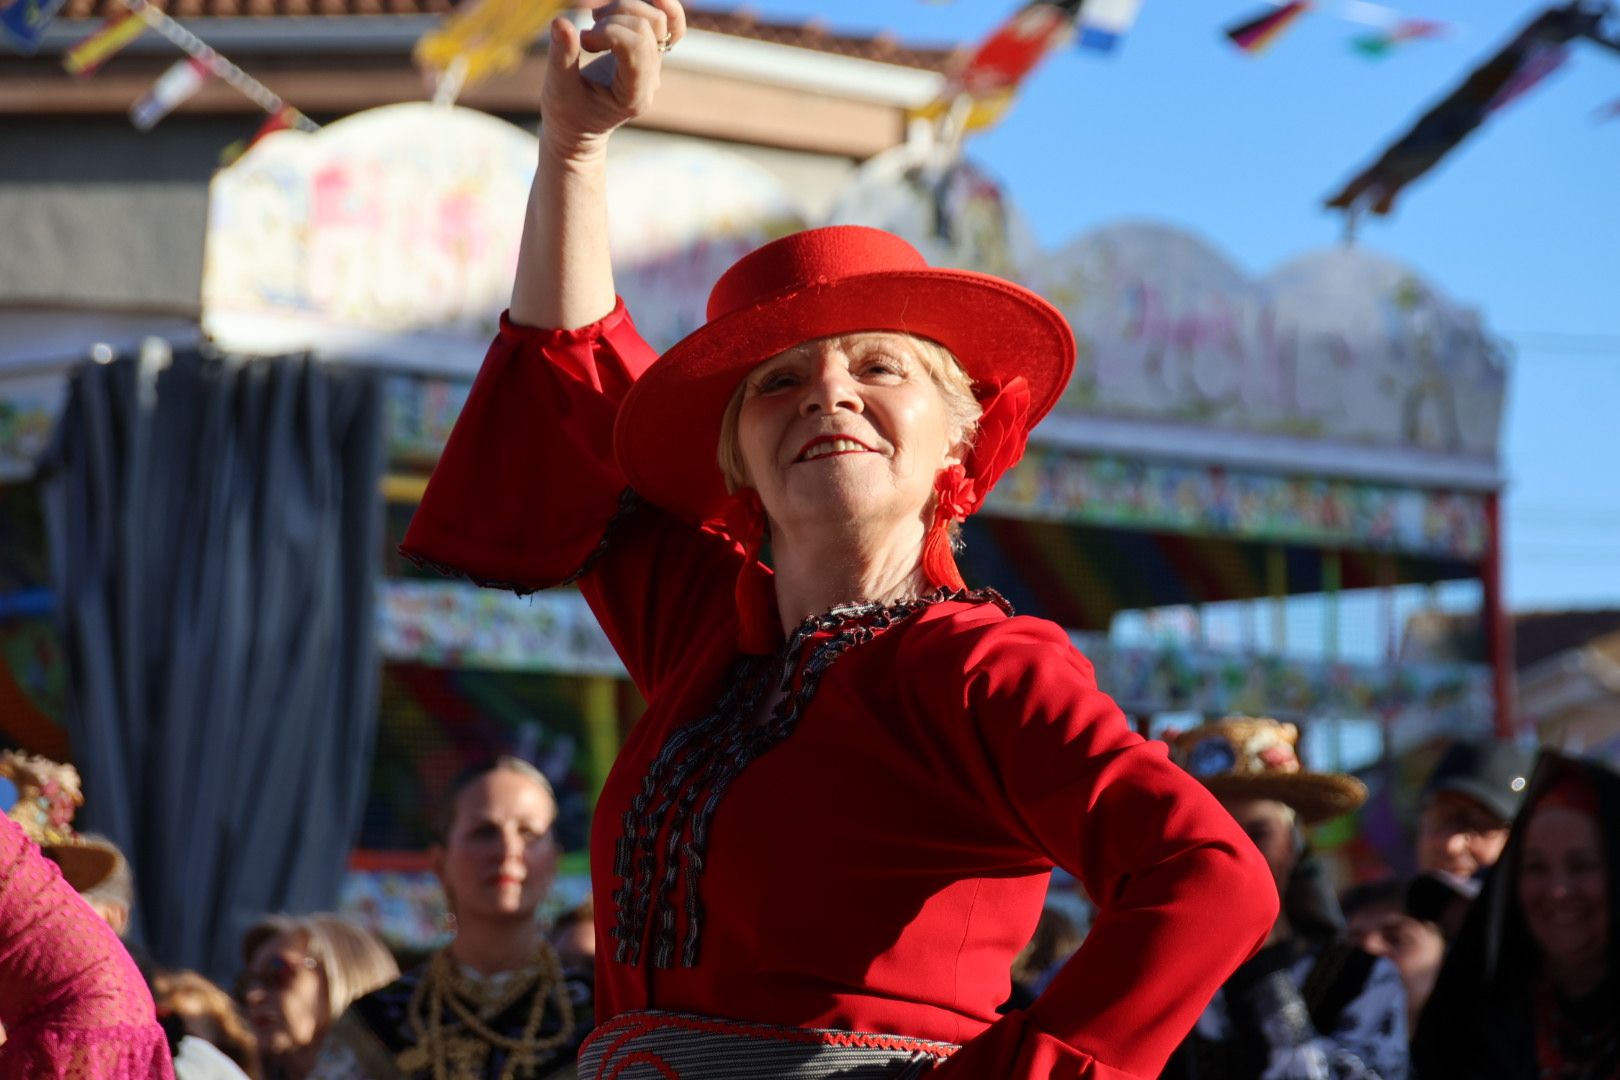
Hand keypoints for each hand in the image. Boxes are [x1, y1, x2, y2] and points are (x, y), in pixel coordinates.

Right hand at [540, 0, 686, 160]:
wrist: (580, 129)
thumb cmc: (567, 113)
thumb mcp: (558, 90)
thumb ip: (562, 57)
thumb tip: (560, 22)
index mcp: (633, 97)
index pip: (635, 48)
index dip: (608, 33)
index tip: (583, 42)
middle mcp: (650, 80)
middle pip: (646, 28)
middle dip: (612, 19)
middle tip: (585, 37)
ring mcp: (654, 66)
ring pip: (657, 20)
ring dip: (624, 8)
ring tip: (597, 20)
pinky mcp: (650, 53)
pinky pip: (670, 25)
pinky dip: (663, 6)